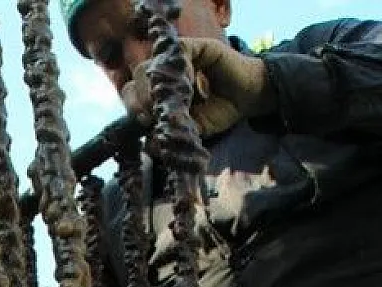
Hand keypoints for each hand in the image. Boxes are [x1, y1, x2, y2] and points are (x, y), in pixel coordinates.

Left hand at [122, 37, 275, 135]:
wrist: (249, 99)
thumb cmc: (219, 112)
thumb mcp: (191, 128)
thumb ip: (171, 133)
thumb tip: (149, 145)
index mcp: (158, 90)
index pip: (132, 93)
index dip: (132, 106)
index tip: (143, 122)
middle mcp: (164, 71)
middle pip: (138, 77)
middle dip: (139, 98)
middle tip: (152, 115)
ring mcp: (177, 58)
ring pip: (151, 65)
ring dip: (157, 87)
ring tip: (173, 102)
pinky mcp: (195, 47)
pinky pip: (178, 53)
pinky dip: (179, 69)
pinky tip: (188, 84)